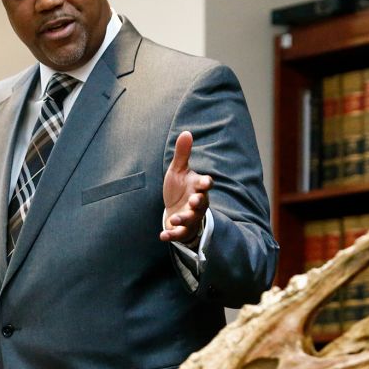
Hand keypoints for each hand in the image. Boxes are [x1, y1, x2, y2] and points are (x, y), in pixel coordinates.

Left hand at [161, 131, 212, 246]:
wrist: (175, 209)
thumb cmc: (179, 188)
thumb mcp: (178, 170)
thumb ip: (182, 154)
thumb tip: (186, 132)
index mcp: (197, 187)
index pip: (205, 185)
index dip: (205, 183)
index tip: (205, 182)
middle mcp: (197, 203)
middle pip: (201, 204)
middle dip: (198, 202)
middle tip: (194, 200)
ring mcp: (190, 217)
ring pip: (191, 219)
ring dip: (184, 219)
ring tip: (174, 218)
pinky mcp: (182, 229)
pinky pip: (179, 234)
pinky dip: (171, 235)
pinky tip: (163, 236)